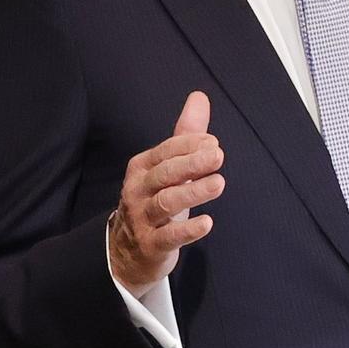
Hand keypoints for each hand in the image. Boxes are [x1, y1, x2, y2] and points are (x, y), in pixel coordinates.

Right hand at [108, 90, 224, 293]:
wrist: (129, 250)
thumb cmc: (155, 200)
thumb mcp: (168, 167)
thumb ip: (186, 135)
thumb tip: (199, 97)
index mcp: (142, 168)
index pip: (165, 151)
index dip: (188, 146)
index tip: (214, 142)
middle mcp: (138, 190)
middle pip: (164, 174)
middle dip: (191, 164)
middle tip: (218, 156)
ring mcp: (142, 219)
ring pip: (166, 203)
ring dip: (193, 192)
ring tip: (218, 183)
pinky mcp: (152, 245)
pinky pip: (169, 237)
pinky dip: (188, 230)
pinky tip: (207, 222)